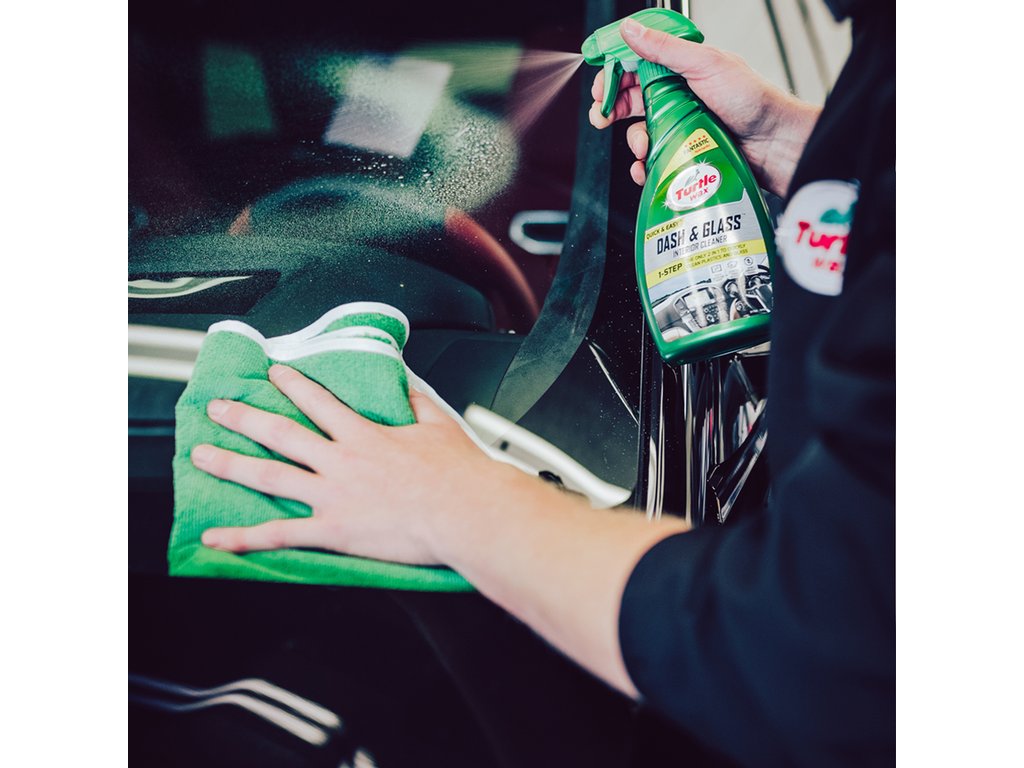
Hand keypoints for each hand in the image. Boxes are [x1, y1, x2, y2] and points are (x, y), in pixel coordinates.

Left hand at [191, 364, 509, 564]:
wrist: (466, 511)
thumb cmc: (459, 475)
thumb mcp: (440, 426)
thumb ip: (418, 403)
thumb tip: (409, 383)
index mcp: (364, 435)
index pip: (318, 402)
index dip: (292, 384)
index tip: (273, 373)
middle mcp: (341, 460)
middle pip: (281, 433)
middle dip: (244, 417)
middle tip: (217, 408)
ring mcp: (333, 495)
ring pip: (270, 475)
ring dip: (231, 463)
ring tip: (200, 455)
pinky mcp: (334, 529)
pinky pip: (280, 534)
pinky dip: (244, 537)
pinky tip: (215, 538)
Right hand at [588, 17, 819, 195]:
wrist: (776, 144)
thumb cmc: (752, 100)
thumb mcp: (706, 65)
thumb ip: (664, 49)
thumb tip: (631, 29)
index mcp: (682, 68)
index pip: (638, 65)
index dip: (615, 74)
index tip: (601, 86)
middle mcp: (679, 96)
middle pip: (631, 99)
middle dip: (612, 109)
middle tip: (603, 116)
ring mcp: (679, 125)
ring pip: (638, 132)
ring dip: (633, 140)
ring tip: (643, 145)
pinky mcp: (682, 153)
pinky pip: (652, 160)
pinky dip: (643, 166)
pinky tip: (646, 167)